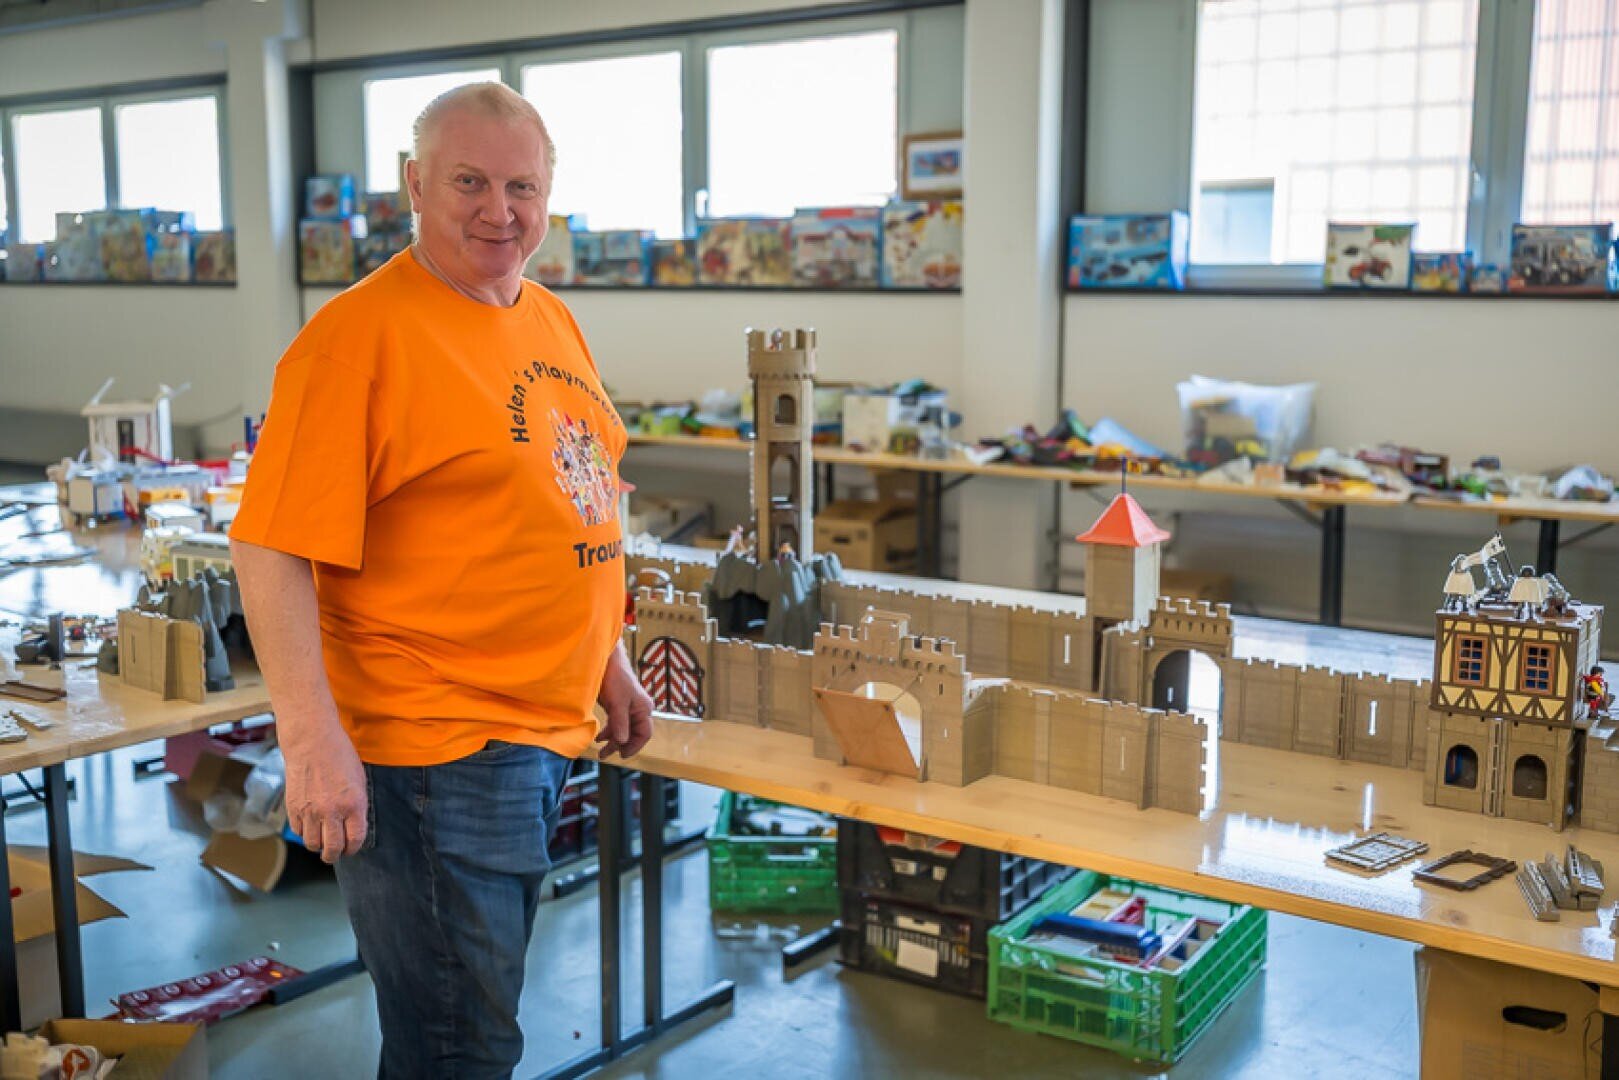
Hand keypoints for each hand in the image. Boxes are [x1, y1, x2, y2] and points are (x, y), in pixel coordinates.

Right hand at [283, 728, 367, 863]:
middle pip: (332, 849)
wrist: (311, 741)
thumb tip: (353, 827)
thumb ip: (357, 806)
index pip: (355, 840)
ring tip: (321, 840)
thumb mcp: (358, 780)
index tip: (350, 848)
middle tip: (335, 852)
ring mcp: (311, 811)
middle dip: (335, 855)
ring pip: (313, 844)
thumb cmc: (339, 755)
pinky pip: (299, 831)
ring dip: (318, 846)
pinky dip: (304, 832)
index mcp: (354, 804)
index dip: (353, 848)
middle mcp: (332, 811)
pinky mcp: (293, 808)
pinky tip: (309, 825)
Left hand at [596, 645, 653, 759]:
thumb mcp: (617, 703)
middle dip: (620, 745)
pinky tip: (600, 736)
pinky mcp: (617, 704)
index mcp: (644, 708)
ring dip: (612, 739)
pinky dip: (608, 730)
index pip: (644, 734)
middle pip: (633, 733)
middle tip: (605, 754)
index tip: (621, 755)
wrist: (605, 659)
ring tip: (600, 748)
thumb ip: (620, 724)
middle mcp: (639, 709)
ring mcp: (628, 706)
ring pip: (623, 729)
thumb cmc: (615, 678)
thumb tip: (621, 742)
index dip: (634, 746)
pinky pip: (616, 722)